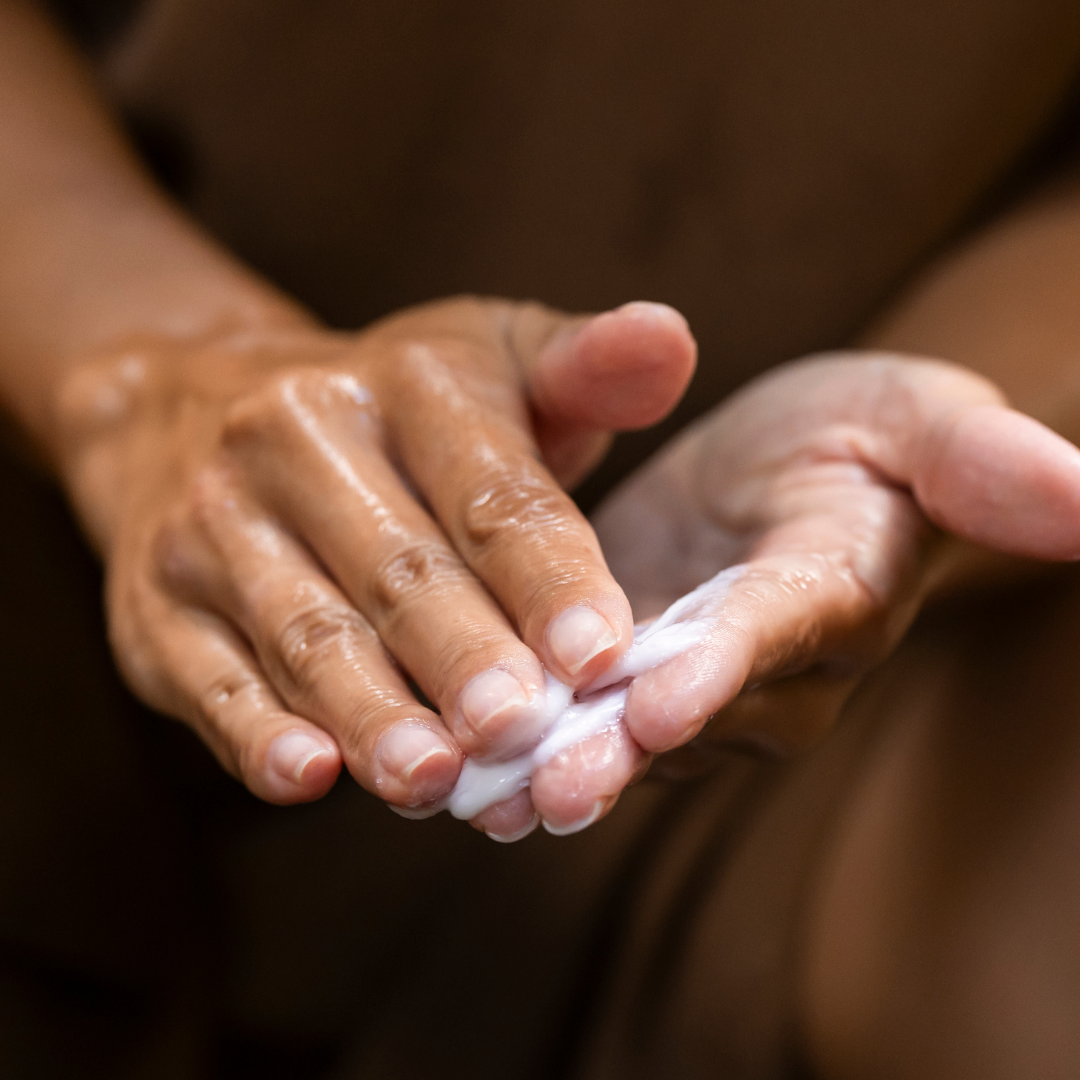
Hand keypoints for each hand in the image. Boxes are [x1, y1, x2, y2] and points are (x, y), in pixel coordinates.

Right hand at [52, 296, 694, 832]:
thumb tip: (672, 343)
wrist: (189, 409)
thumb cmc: (392, 408)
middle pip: (398, 569)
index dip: (549, 575)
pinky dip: (256, 731)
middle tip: (524, 730)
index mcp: (403, 383)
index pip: (492, 489)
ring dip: (373, 712)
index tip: (604, 654)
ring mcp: (214, 526)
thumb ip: (587, 369)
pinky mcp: (160, 607)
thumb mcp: (490, 357)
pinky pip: (211, 675)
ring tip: (436, 779)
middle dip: (464, 656)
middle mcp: (294, 440)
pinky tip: (307, 778)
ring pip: (307, 631)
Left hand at [524, 352, 1079, 827]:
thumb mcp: (917, 419)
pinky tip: (460, 774)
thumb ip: (980, 464)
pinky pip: (586, 727)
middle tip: (545, 788)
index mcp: (832, 590)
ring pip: (624, 738)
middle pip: (689, 714)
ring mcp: (699, 693)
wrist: (787, 470)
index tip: (659, 701)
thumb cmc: (856, 435)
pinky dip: (528, 748)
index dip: (724, 666)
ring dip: (554, 767)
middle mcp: (769, 671)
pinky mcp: (636, 692)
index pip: (781, 633)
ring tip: (477, 794)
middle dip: (620, 751)